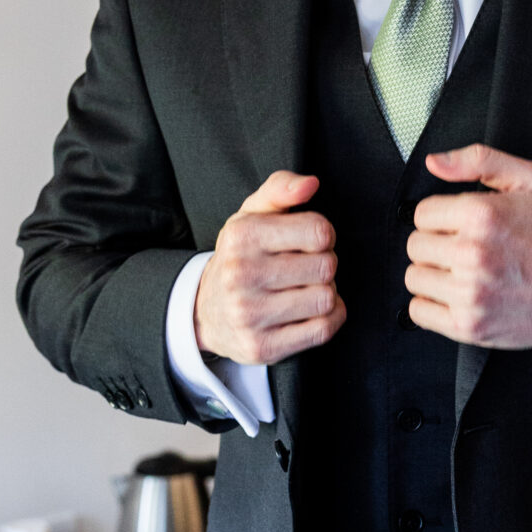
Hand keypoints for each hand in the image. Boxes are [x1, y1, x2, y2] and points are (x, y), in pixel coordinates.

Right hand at [195, 171, 345, 363]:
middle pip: (326, 267)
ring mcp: (250, 315)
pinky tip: (309, 310)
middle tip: (304, 268)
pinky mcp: (262, 347)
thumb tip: (311, 183)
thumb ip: (281, 188)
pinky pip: (323, 330)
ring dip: (325, 293)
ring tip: (303, 288)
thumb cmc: (240, 256)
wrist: (203, 311)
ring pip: (326, 300)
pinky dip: (328, 318)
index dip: (322, 235)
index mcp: (243, 237)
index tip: (309, 241)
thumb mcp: (252, 214)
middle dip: (323, 265)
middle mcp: (242, 276)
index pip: (319, 232)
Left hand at [405, 144, 531, 348]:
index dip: (441, 217)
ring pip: (414, 277)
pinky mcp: (468, 325)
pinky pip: (418, 311)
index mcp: (482, 215)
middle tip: (464, 249)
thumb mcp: (529, 180)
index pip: (422, 213)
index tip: (460, 226)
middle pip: (415, 245)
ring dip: (433, 274)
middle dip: (436, 244)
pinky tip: (455, 295)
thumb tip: (435, 162)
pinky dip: (431, 305)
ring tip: (461, 272)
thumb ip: (479, 160)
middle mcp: (473, 254)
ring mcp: (469, 293)